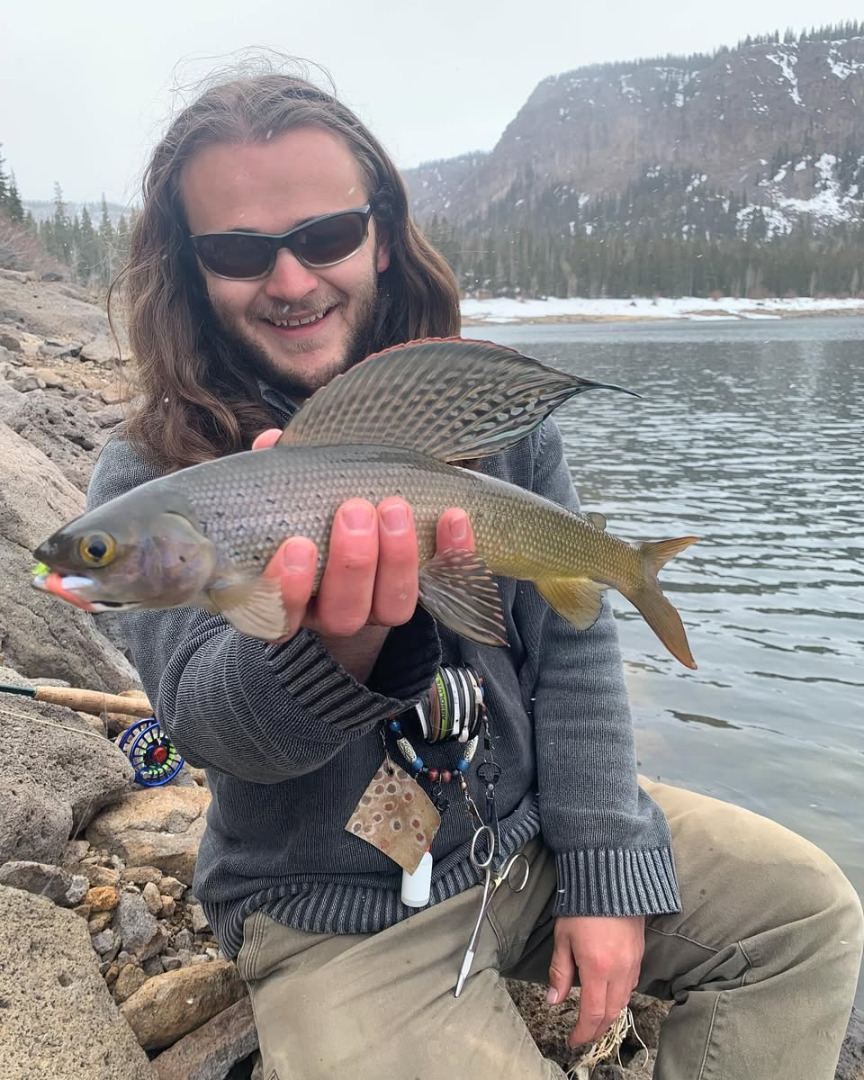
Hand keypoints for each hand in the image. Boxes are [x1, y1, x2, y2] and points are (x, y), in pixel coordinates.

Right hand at [251, 428, 474, 643]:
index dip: (289, 587)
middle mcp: (334, 614)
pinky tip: (453, 517)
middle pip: (344, 611)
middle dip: (353, 562)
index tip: (298, 545)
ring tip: (395, 508)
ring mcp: (379, 612)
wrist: (363, 545)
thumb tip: (271, 440)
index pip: (281, 612)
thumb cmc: (314, 518)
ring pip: (391, 607)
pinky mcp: (423, 597)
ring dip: (397, 558)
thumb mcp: (290, 498)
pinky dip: (452, 553)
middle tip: (354, 511)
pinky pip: (443, 586)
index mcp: (293, 598)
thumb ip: (275, 473)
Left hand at [547, 914, 644, 1047]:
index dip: (583, 1033)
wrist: (609, 878)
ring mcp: (633, 963)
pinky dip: (620, 996)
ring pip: (624, 1001)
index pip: (593, 1014)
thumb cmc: (581, 906)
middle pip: (611, 1013)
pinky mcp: (639, 954)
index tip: (572, 1041)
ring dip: (610, 1015)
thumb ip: (559, 972)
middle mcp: (619, 970)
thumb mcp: (563, 938)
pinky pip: (632, 985)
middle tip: (583, 1035)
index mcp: (597, 968)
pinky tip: (609, 994)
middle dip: (597, 1030)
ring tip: (594, 1019)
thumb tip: (554, 1000)